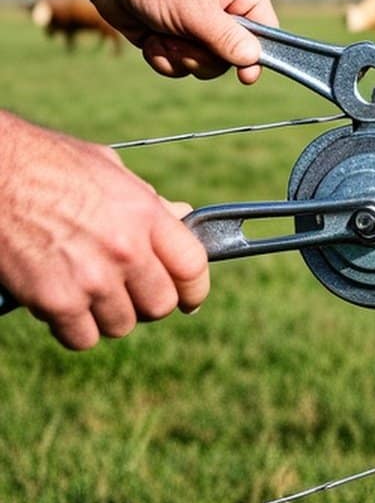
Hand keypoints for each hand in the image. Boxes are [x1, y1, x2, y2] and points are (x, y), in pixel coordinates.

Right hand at [0, 111, 208, 349]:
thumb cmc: (51, 164)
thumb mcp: (112, 172)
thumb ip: (150, 202)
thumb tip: (183, 214)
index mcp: (145, 215)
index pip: (192, 267)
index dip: (195, 287)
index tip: (190, 296)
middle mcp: (125, 250)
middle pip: (161, 305)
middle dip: (149, 303)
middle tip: (131, 291)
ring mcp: (92, 278)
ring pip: (122, 325)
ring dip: (110, 315)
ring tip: (91, 290)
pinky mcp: (55, 301)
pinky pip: (82, 338)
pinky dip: (75, 328)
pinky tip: (65, 302)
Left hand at [48, 0, 277, 83]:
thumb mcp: (196, 9)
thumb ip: (227, 38)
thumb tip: (254, 60)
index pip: (266, 35)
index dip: (256, 57)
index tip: (245, 77)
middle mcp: (227, 10)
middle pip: (234, 58)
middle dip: (203, 57)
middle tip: (183, 43)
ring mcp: (201, 25)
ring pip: (205, 66)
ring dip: (179, 58)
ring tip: (161, 35)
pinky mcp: (177, 37)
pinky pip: (181, 66)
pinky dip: (163, 58)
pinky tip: (151, 39)